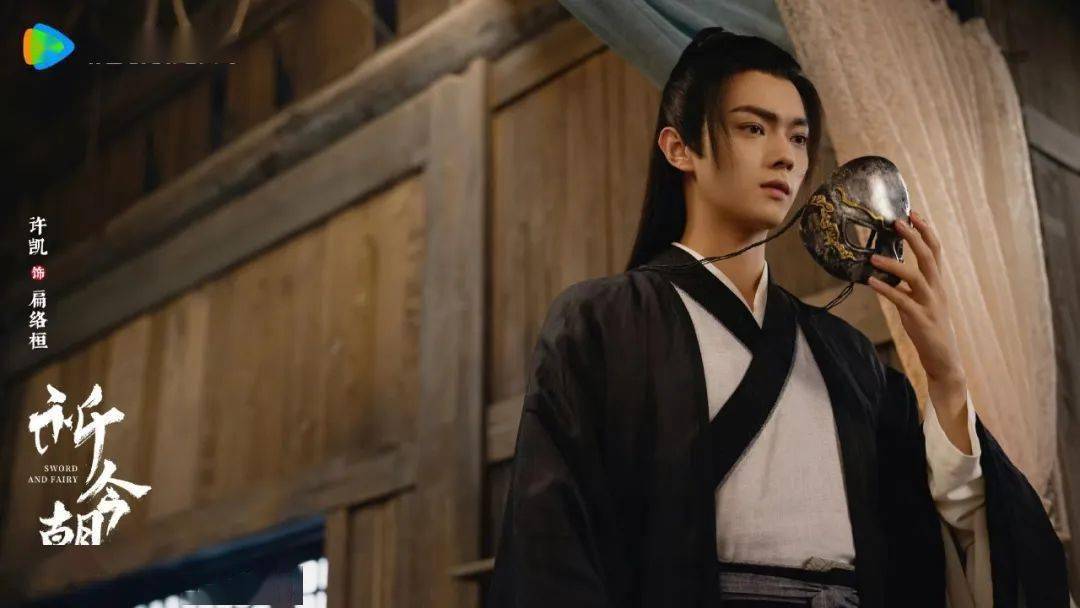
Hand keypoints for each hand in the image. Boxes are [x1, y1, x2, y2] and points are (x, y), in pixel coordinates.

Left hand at [868, 211, 969, 428]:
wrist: (943, 359)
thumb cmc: (929, 329)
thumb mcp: (919, 302)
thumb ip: (908, 287)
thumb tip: (888, 272)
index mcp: (937, 284)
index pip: (936, 250)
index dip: (926, 231)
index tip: (913, 213)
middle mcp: (937, 290)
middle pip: (929, 257)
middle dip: (914, 237)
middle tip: (897, 221)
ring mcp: (930, 304)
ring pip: (916, 277)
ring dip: (894, 265)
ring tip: (874, 257)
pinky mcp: (920, 320)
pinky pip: (902, 301)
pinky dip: (886, 290)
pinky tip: (871, 282)